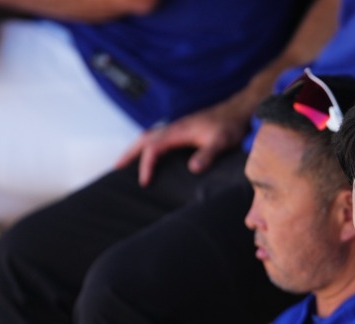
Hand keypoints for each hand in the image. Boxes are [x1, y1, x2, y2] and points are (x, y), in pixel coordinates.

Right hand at [115, 97, 252, 186]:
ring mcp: (177, 128)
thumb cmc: (229, 126)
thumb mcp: (221, 142)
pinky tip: (150, 156)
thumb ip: (207, 154)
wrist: (237, 111)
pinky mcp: (182, 130)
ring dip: (136, 149)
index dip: (146, 165)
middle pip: (144, 139)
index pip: (153, 148)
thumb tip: (192, 168)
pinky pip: (158, 137)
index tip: (144, 181)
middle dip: (129, 154)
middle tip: (116, 168)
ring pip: (149, 137)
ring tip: (126, 163)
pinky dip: (148, 146)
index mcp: (178, 131)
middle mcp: (174, 127)